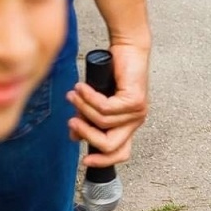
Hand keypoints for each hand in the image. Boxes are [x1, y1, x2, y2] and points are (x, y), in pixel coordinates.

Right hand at [67, 39, 149, 166]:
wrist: (127, 49)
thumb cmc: (112, 73)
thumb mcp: (95, 101)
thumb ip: (87, 119)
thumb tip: (75, 136)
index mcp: (127, 125)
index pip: (121, 153)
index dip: (103, 161)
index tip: (84, 161)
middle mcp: (135, 121)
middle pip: (110, 145)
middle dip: (87, 135)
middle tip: (72, 122)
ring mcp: (138, 112)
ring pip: (102, 123)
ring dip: (82, 108)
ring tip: (74, 94)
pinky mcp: (135, 100)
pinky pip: (105, 107)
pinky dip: (88, 98)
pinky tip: (81, 88)